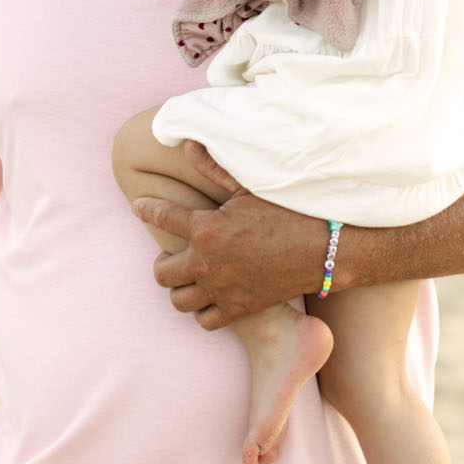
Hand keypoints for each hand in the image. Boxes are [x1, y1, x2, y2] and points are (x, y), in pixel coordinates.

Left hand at [133, 143, 324, 326]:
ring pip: (178, 300)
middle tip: (177, 251)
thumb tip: (188, 144)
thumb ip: (213, 167)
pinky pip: (204, 320)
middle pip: (161, 272)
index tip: (139, 207)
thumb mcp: (248, 187)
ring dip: (180, 287)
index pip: (161, 217)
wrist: (323, 250)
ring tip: (191, 275)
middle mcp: (207, 263)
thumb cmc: (287, 212)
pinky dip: (203, 309)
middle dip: (163, 261)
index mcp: (207, 229)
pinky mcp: (238, 309)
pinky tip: (211, 295)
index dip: (146, 209)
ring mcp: (221, 290)